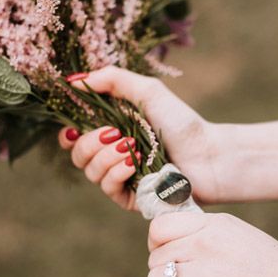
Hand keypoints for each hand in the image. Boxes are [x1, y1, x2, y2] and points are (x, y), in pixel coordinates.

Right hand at [57, 66, 223, 209]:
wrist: (210, 155)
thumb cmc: (181, 122)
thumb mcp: (147, 90)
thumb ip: (111, 79)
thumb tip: (73, 81)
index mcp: (110, 132)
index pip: (73, 137)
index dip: (67, 134)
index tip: (73, 127)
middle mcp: (111, 156)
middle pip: (76, 155)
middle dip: (90, 142)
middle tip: (115, 133)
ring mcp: (120, 178)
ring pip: (90, 171)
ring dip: (108, 156)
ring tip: (133, 147)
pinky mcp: (130, 197)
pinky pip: (107, 187)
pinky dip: (116, 172)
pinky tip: (132, 164)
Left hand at [146, 211, 277, 276]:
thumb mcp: (240, 237)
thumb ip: (207, 237)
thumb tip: (174, 249)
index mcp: (213, 224)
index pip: (159, 227)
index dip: (157, 244)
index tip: (170, 257)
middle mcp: (204, 243)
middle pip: (155, 256)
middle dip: (163, 272)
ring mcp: (204, 272)